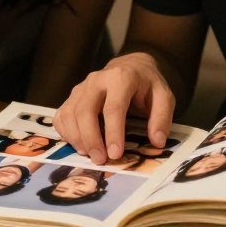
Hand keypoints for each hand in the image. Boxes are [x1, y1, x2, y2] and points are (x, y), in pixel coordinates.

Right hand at [54, 52, 174, 164]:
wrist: (131, 66)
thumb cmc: (147, 85)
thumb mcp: (164, 96)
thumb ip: (161, 118)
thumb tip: (157, 142)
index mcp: (121, 78)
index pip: (113, 108)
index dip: (113, 133)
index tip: (116, 154)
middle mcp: (97, 80)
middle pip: (85, 110)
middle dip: (91, 139)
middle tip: (100, 160)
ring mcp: (82, 87)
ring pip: (71, 113)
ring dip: (77, 138)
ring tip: (90, 155)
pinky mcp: (73, 95)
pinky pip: (62, 115)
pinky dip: (66, 133)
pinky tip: (79, 145)